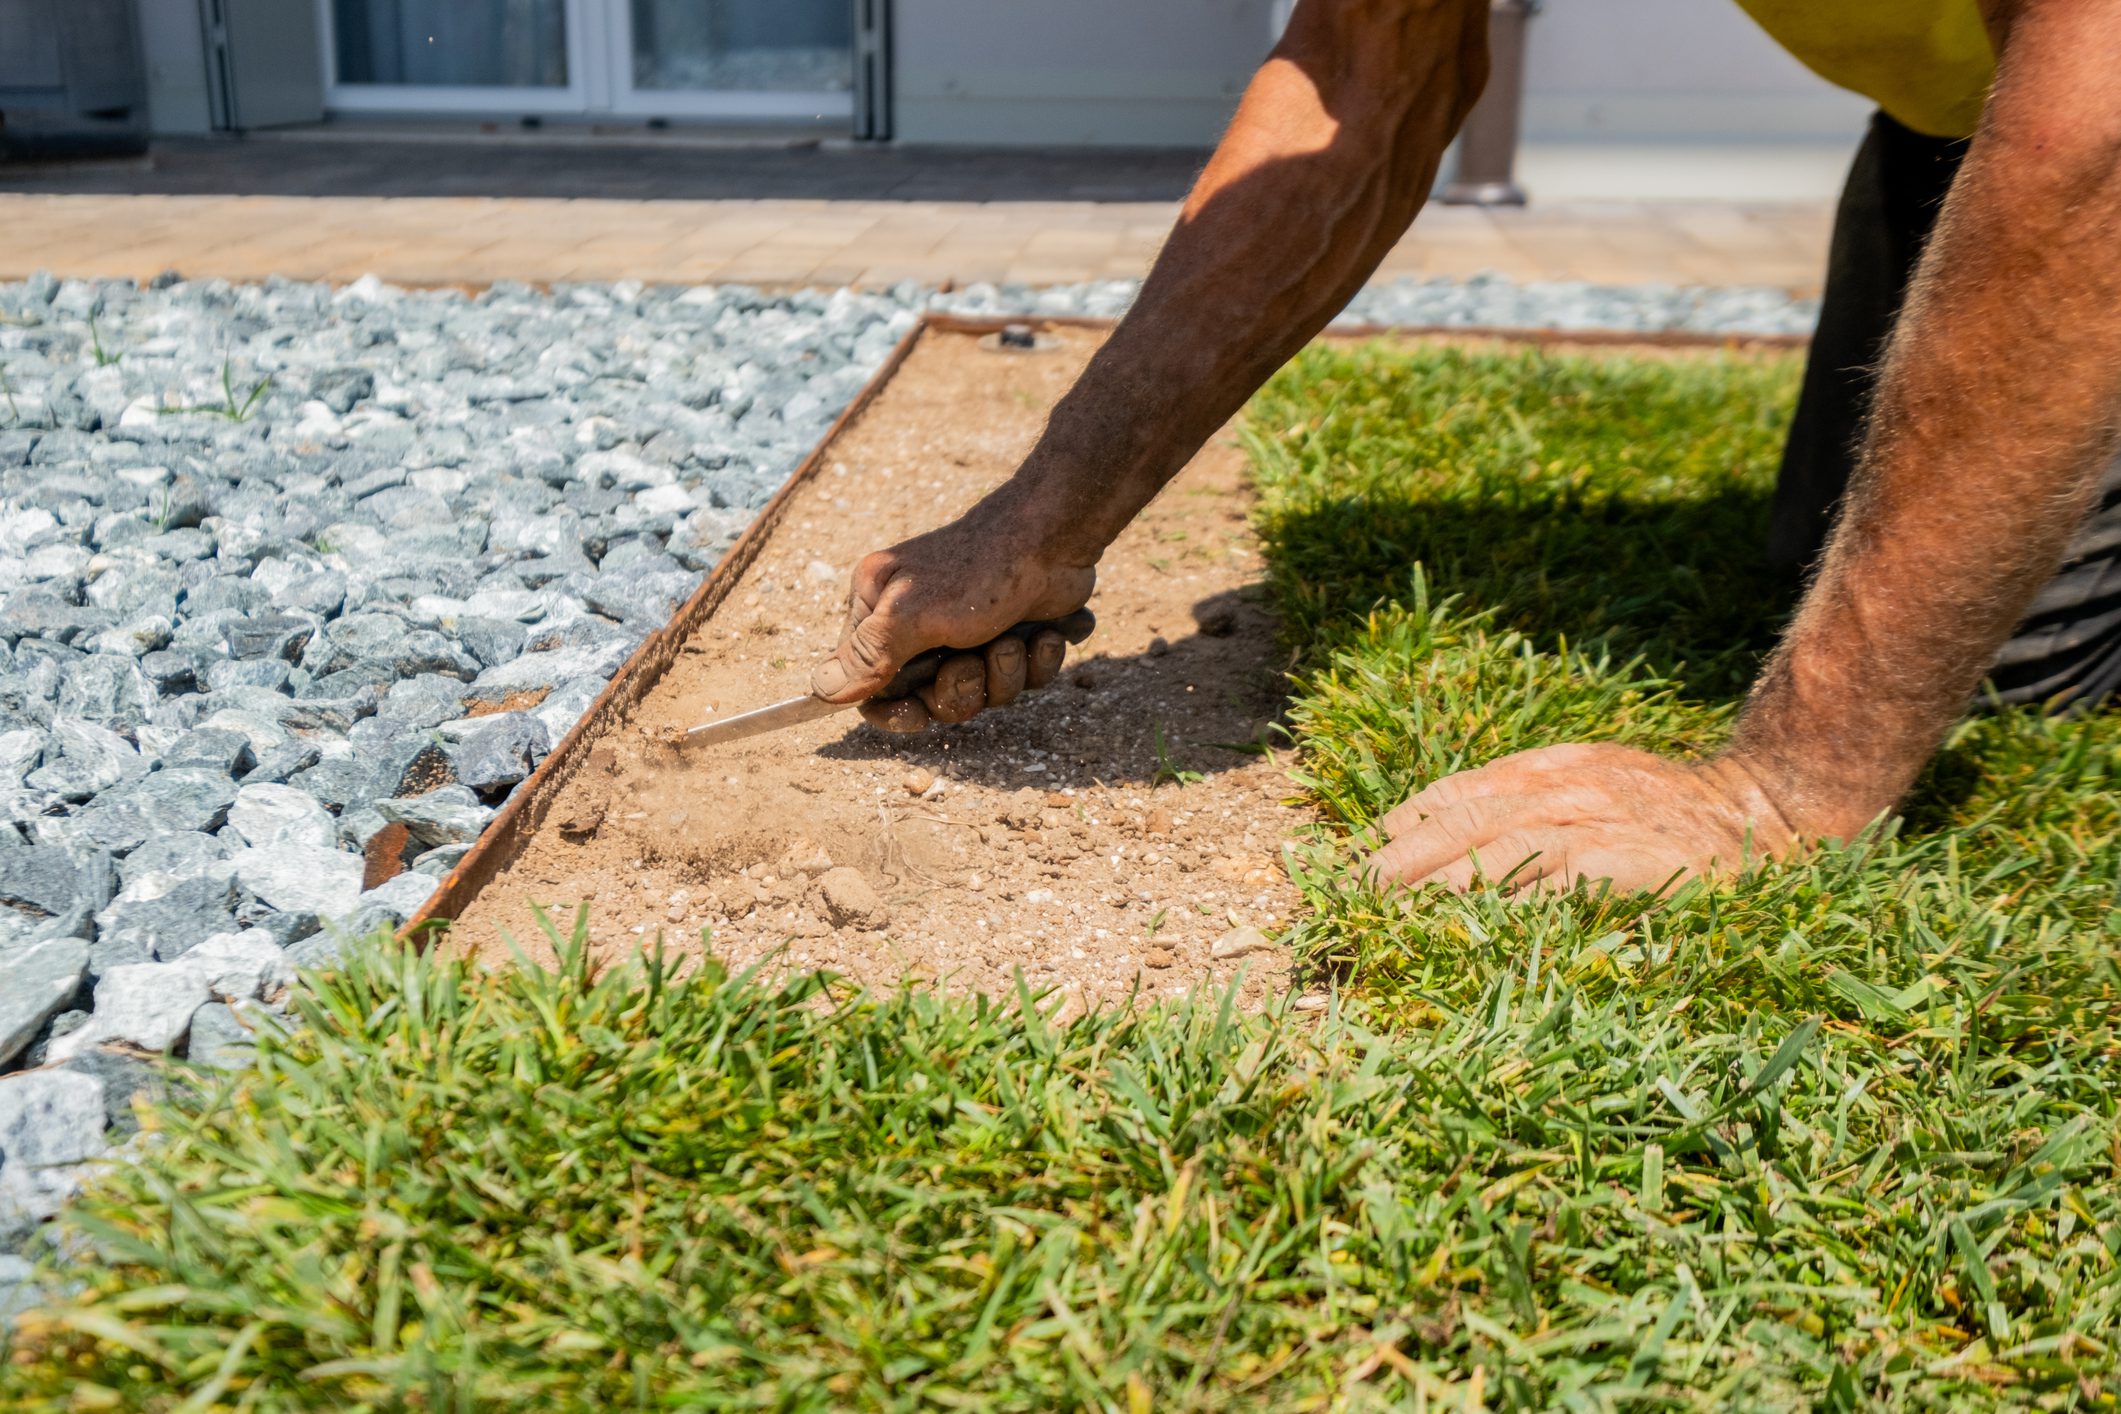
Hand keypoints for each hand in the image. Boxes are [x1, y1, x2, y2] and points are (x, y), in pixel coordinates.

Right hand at [810, 503, 1095, 732]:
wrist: (1055, 538)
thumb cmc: (979, 571)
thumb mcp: (912, 615)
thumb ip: (867, 655)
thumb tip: (820, 690)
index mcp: (881, 610)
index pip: (867, 683)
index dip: (892, 711)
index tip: (918, 715)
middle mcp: (918, 623)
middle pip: (929, 698)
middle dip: (961, 689)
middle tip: (974, 658)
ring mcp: (967, 632)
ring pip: (980, 694)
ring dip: (1003, 675)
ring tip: (1012, 639)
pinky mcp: (1009, 635)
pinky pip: (1018, 681)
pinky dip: (1035, 662)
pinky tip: (1041, 635)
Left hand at [1362, 743, 1799, 894]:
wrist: (1769, 811)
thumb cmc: (1670, 812)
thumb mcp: (1595, 784)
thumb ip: (1530, 803)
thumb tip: (1445, 840)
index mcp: (1552, 771)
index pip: (1461, 792)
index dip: (1406, 820)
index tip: (1362, 850)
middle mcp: (1568, 792)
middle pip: (1467, 821)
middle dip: (1405, 857)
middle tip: (1356, 891)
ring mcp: (1600, 827)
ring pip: (1503, 852)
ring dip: (1444, 883)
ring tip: (1393, 912)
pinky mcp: (1631, 866)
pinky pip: (1562, 887)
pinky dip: (1516, 906)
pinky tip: (1476, 927)